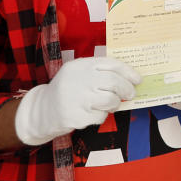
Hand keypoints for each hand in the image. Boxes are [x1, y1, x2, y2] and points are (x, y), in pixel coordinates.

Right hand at [14, 56, 141, 145]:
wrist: (42, 111)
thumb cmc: (69, 91)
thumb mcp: (79, 75)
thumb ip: (100, 73)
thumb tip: (131, 79)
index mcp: (79, 66)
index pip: (111, 64)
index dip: (128, 72)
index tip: (138, 79)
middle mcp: (77, 80)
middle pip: (114, 82)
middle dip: (127, 89)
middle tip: (131, 94)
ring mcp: (76, 98)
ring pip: (110, 100)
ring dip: (115, 104)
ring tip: (110, 104)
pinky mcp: (76, 116)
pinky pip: (100, 116)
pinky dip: (101, 116)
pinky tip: (91, 113)